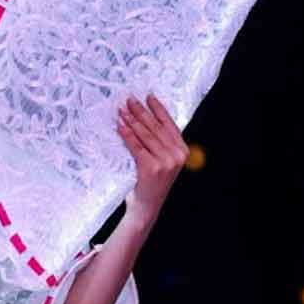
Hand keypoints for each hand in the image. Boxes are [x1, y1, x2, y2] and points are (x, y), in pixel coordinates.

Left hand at [118, 94, 188, 221]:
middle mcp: (177, 155)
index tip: (147, 96)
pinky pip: (136, 147)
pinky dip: (127, 135)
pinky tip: (120, 126)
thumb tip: (143, 119)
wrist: (146, 206)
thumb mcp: (162, 161)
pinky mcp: (152, 168)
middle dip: (140, 112)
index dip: (158, 109)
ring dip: (132, 120)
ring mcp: (166, 162)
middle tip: (128, 100)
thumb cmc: (150, 182)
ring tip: (121, 111)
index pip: (169, 124)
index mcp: (183, 150)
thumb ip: (160, 144)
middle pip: (155, 128)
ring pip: (145, 135)